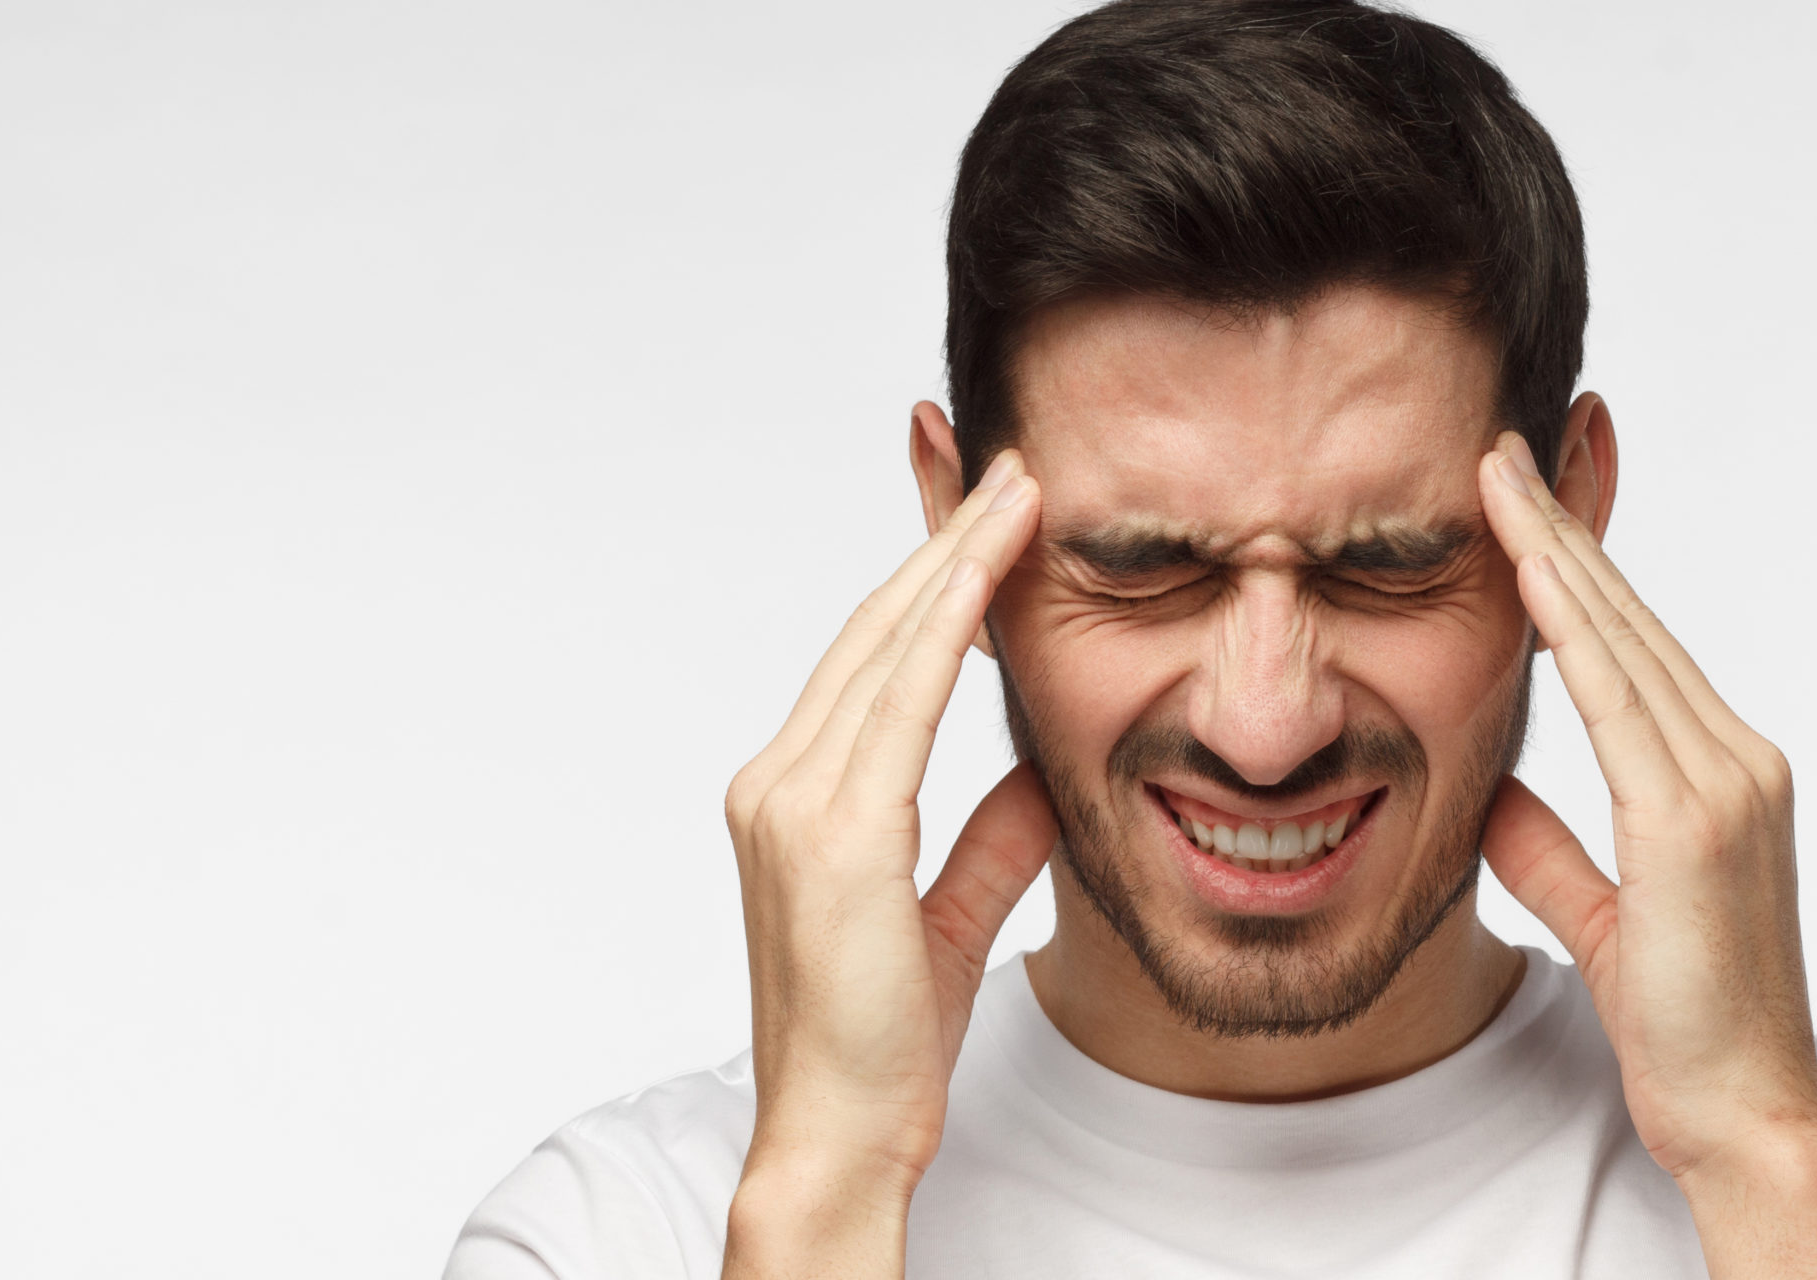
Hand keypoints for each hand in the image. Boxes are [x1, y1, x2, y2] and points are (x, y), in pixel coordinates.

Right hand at [718, 450, 1053, 1271]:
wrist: (841, 1134)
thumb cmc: (885, 1046)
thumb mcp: (949, 921)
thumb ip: (987, 844)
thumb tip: (1038, 781)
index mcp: (798, 800)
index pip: (876, 663)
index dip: (933, 584)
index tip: (990, 518)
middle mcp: (778, 784)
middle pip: (875, 633)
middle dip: (944, 543)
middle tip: (1008, 467)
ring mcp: (793, 803)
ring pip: (885, 648)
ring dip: (954, 561)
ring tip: (1017, 490)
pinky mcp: (832, 834)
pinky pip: (900, 703)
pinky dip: (945, 628)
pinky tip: (987, 574)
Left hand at [1476, 429, 1816, 1276]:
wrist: (1746, 1112)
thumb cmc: (1685, 1028)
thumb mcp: (1602, 918)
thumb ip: (1551, 849)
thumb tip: (1489, 792)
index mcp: (1722, 777)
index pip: (1635, 648)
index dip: (1578, 569)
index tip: (1526, 501)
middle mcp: (1738, 761)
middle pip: (1631, 621)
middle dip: (1563, 528)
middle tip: (1503, 448)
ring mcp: (1727, 785)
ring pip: (1623, 642)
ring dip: (1556, 552)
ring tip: (1497, 477)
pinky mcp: (1695, 823)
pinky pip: (1618, 702)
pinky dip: (1572, 629)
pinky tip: (1530, 569)